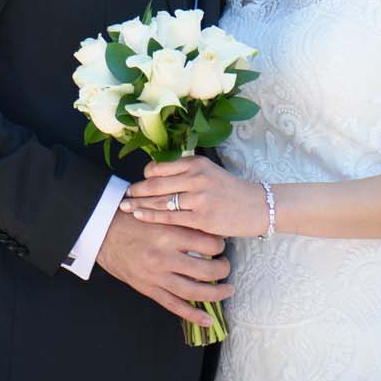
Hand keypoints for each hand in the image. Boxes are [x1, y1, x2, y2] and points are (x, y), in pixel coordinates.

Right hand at [95, 211, 232, 328]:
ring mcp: (157, 276)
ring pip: (193, 291)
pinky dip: (193, 315)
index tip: (222, 244)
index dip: (220, 244)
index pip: (208, 243)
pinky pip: (174, 306)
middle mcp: (165, 257)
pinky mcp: (149, 289)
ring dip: (215, 294)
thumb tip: (209, 227)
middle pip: (206, 269)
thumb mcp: (159, 213)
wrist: (103, 233)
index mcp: (169, 233)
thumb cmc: (132, 219)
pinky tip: (208, 320)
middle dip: (223, 269)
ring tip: (228, 290)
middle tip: (227, 266)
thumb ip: (182, 220)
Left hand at [122, 156, 267, 239]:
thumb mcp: (209, 172)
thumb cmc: (230, 191)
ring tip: (125, 208)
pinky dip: (152, 216)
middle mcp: (196, 177)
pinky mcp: (201, 217)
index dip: (145, 176)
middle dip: (137, 191)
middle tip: (123, 197)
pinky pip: (170, 216)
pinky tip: (140, 216)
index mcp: (196, 163)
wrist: (257, 206)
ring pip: (160, 200)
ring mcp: (198, 197)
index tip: (137, 183)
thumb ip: (186, 173)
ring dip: (139, 204)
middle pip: (156, 183)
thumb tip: (158, 176)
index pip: (161, 168)